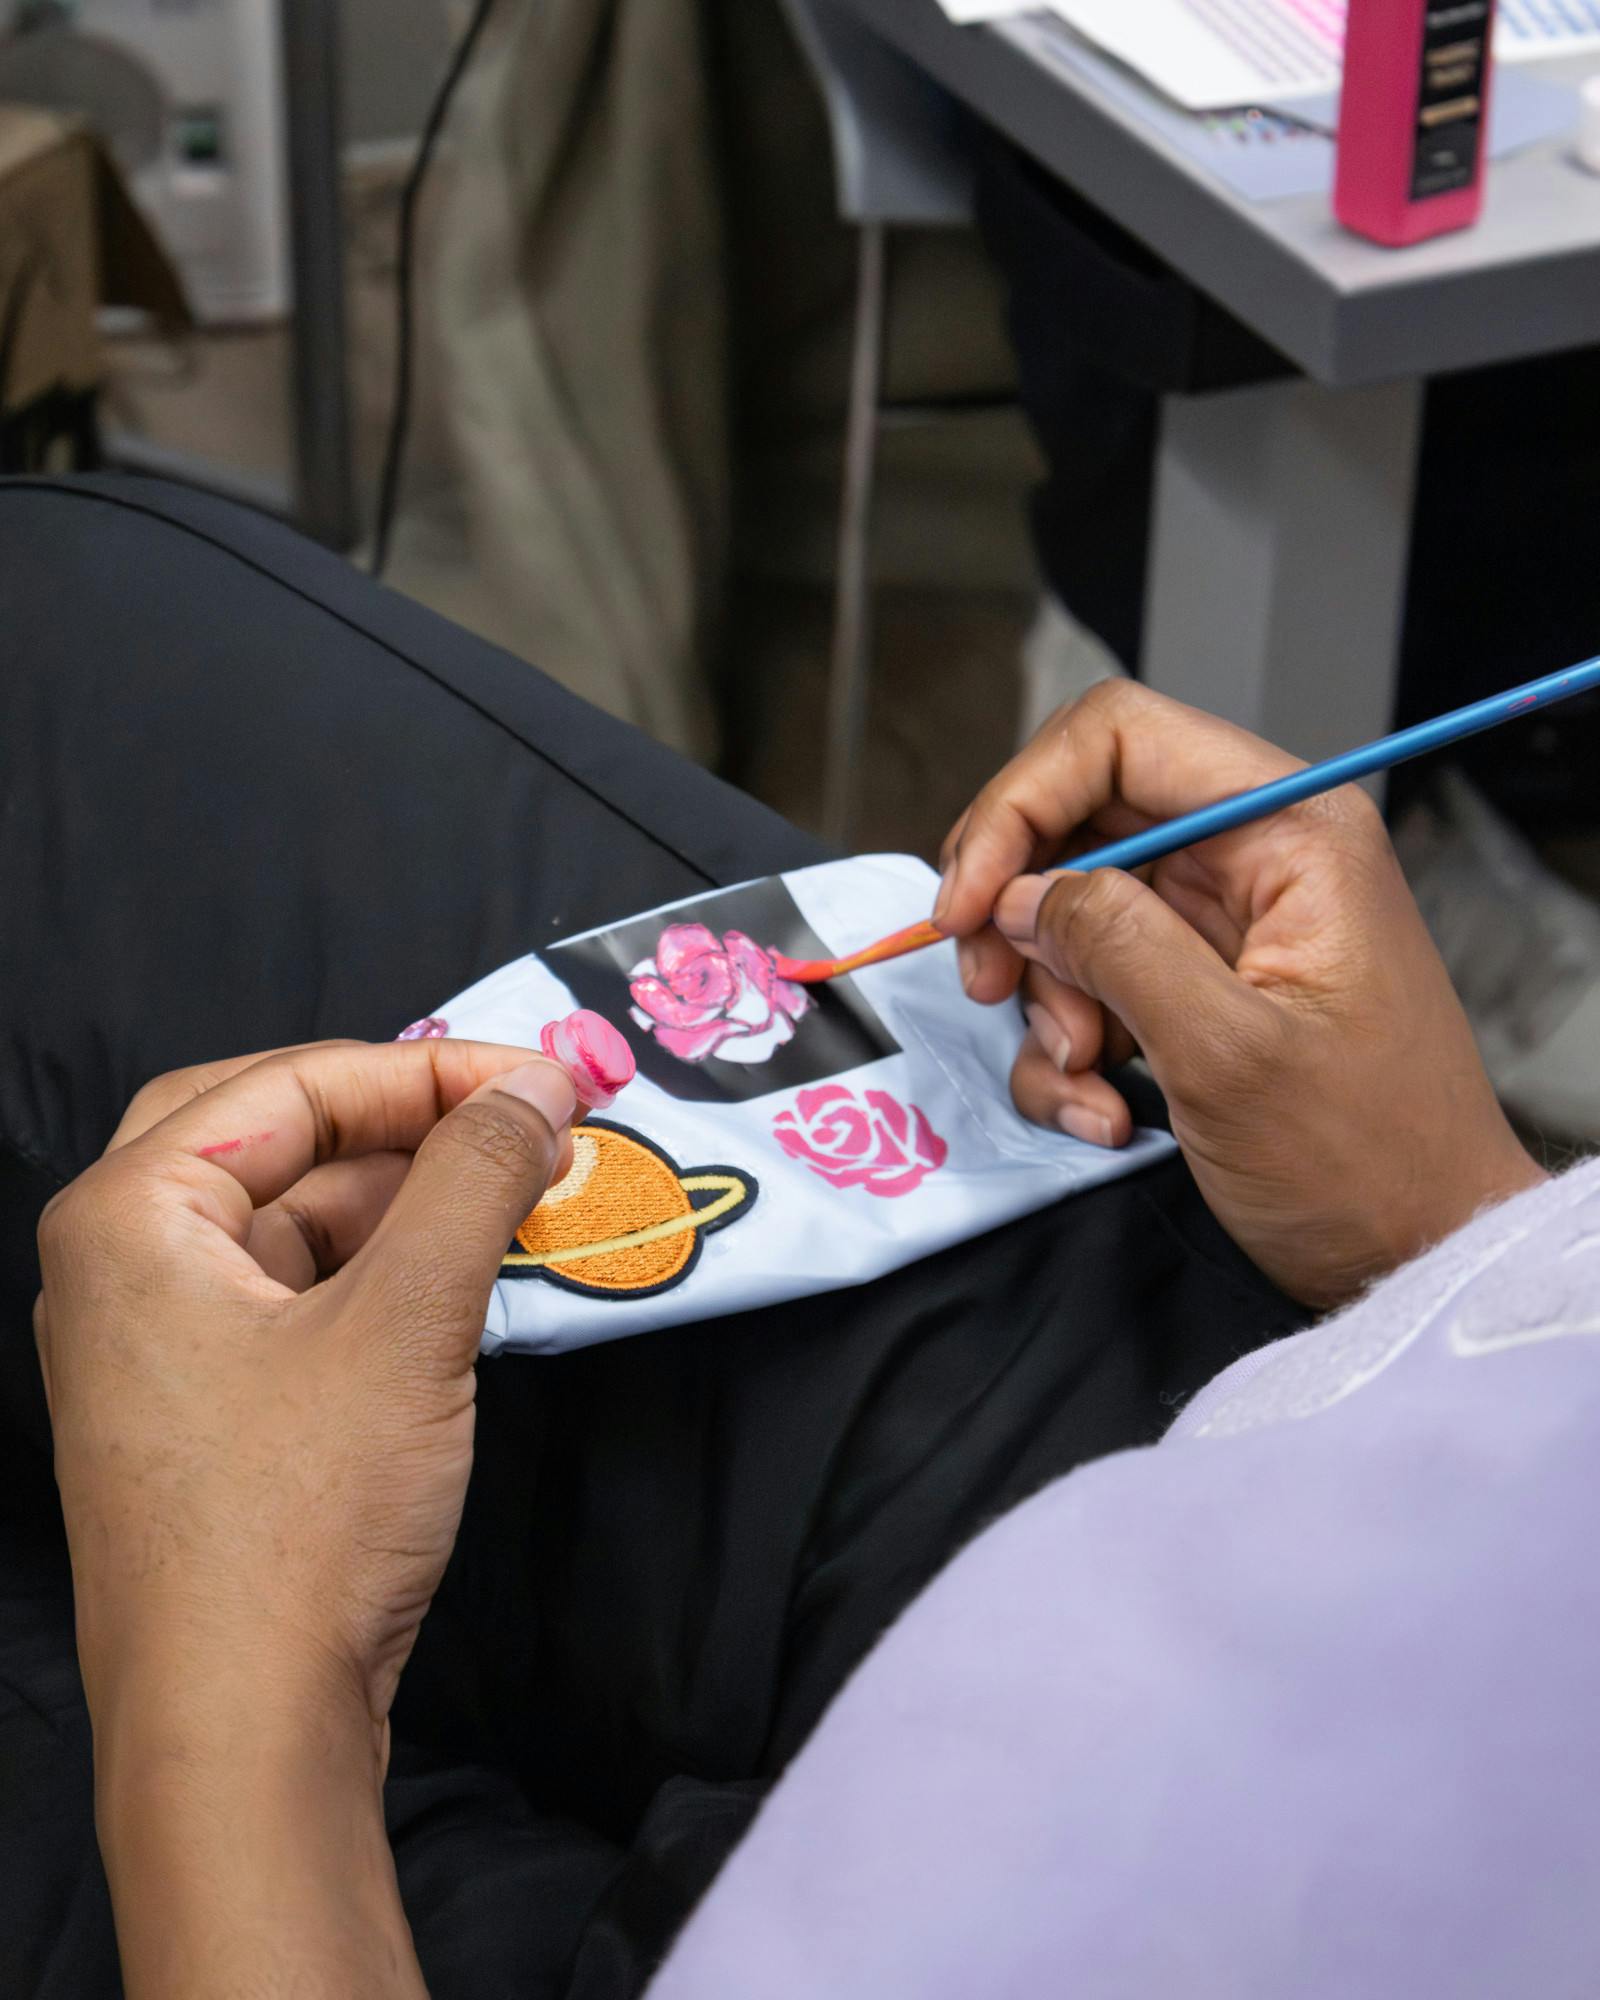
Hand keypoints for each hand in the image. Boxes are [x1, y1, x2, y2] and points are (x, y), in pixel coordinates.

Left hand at [35, 1038, 578, 1997]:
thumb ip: (476, 1177)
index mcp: (128, 1215)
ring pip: (292, 1218)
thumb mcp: (407, 1322)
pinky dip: (386, 1273)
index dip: (430, 1071)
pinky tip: (469, 1277)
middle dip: (407, 1120)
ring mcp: (156, 1345)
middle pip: (275, 1134)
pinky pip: (298, 1295)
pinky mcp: (204, 1411)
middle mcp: (121, 1265)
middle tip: (522, 1120)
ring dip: (408, 1199)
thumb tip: (541, 1083)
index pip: (290, 1084)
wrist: (240, 1736)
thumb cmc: (299, 1518)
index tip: (550, 1080)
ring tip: (522, 1195)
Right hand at [935, 681, 1542, 1308]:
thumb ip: (1114, 945)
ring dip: (1050, 1005)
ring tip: (1089, 1085)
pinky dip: (1071, 1054)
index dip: (1020, 803)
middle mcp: (1249, 857)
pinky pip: (1087, 987)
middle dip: (1021, 917)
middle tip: (993, 992)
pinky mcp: (1190, 989)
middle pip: (1077, 824)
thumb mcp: (1227, 1050)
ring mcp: (1216, 925)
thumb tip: (1020, 895)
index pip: (1116, 738)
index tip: (967, 902)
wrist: (1414, 1255)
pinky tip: (1105, 1114)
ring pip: (1067, 914)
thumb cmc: (1365, 1160)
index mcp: (1287, 830)